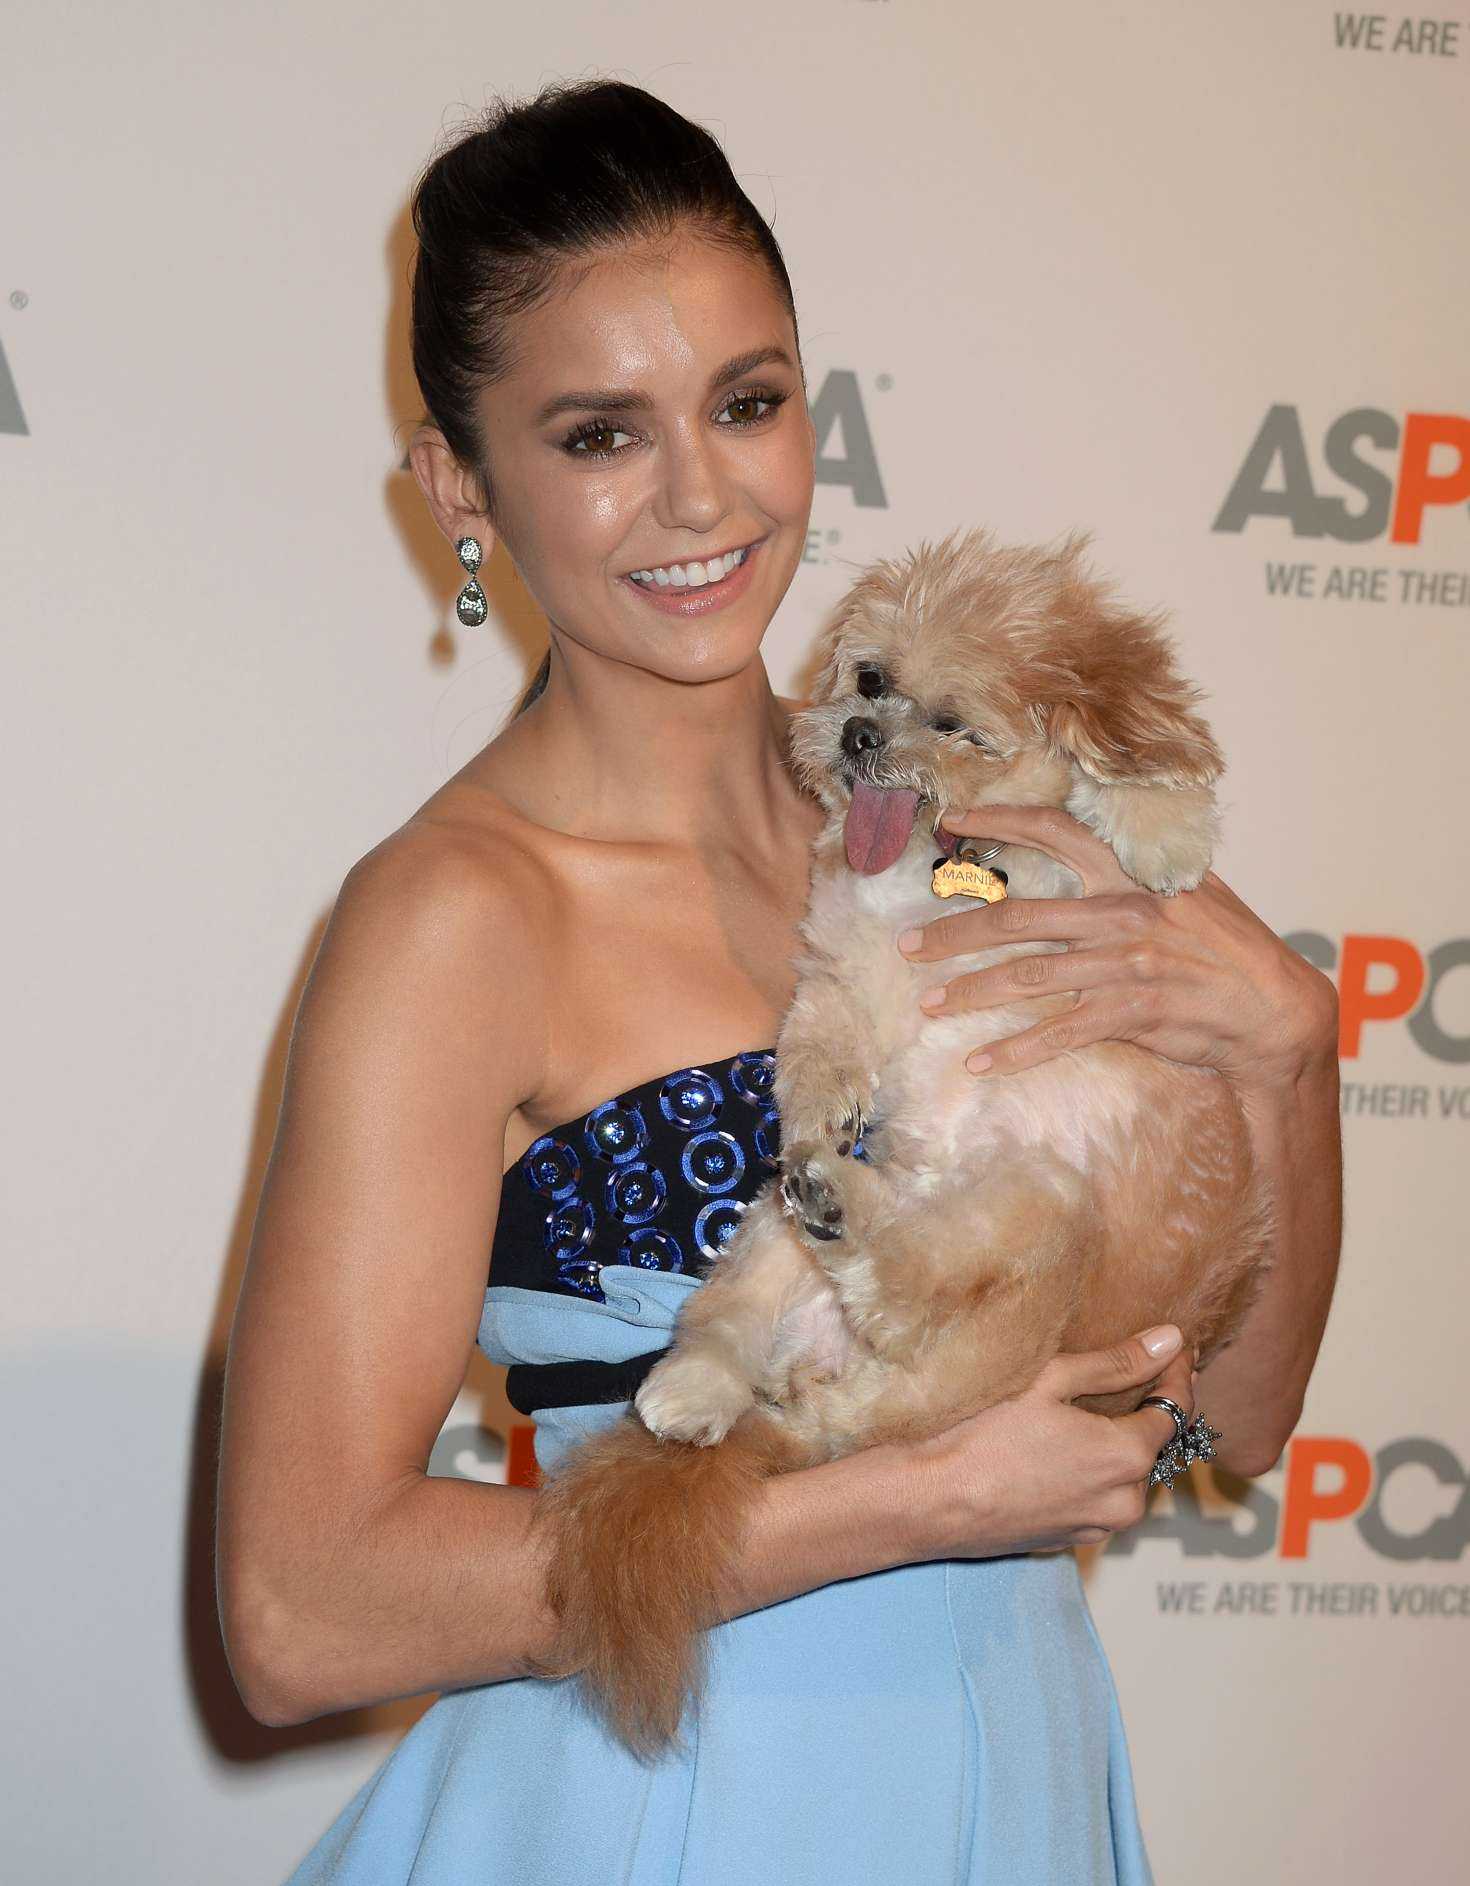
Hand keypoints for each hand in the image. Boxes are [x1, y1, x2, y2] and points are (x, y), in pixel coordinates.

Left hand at [899, 803, 1337, 1091]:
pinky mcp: (1133, 1011)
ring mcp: (1127, 963)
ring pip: (1028, 978)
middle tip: (906, 947)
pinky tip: (980, 1063)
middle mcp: (1124, 913)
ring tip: (929, 1005)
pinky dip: (1015, 1052)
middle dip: (953, 932)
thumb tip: (1091, 853)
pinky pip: (1059, 1033)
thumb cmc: (1229, 950)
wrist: (1277, 1012)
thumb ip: (1139, 874)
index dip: (998, 820)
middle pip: (1018, 917)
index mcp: (1134, 874)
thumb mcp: (1191, 893)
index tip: (950, 821)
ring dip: (970, 994)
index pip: (1055, 831)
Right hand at [907, 1327, 1199, 1558]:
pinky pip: (1099, 1499)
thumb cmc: (985, 1435)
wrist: (932, 1501)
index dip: (1177, 1374)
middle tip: (1129, 1371)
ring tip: (1091, 1410)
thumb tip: (1170, 1341)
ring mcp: (1098, 1527)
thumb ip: (1117, 1363)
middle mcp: (1125, 1501)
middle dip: (1148, 1408)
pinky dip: (1094, 1472)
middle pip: (1154, 1445)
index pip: (1175, 1409)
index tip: (1173, 1348)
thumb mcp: (1051, 1382)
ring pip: (1127, 1475)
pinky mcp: (1071, 1540)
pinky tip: (1062, 1449)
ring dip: (1119, 1443)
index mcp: (1127, 1457)